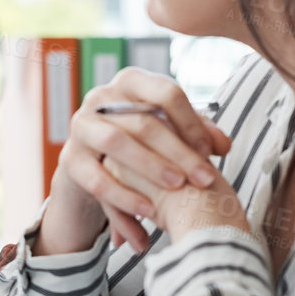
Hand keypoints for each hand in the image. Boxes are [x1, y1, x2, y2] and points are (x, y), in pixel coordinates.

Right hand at [41, 69, 230, 254]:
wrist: (95, 162)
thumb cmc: (142, 141)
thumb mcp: (169, 131)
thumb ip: (197, 133)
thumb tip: (224, 145)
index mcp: (131, 82)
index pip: (165, 93)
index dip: (191, 122)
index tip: (211, 151)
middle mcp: (101, 99)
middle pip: (143, 121)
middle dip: (178, 152)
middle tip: (205, 178)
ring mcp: (81, 127)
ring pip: (115, 142)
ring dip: (150, 167)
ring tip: (177, 188)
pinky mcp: (69, 159)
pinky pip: (96, 178)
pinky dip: (124, 197)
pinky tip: (150, 213)